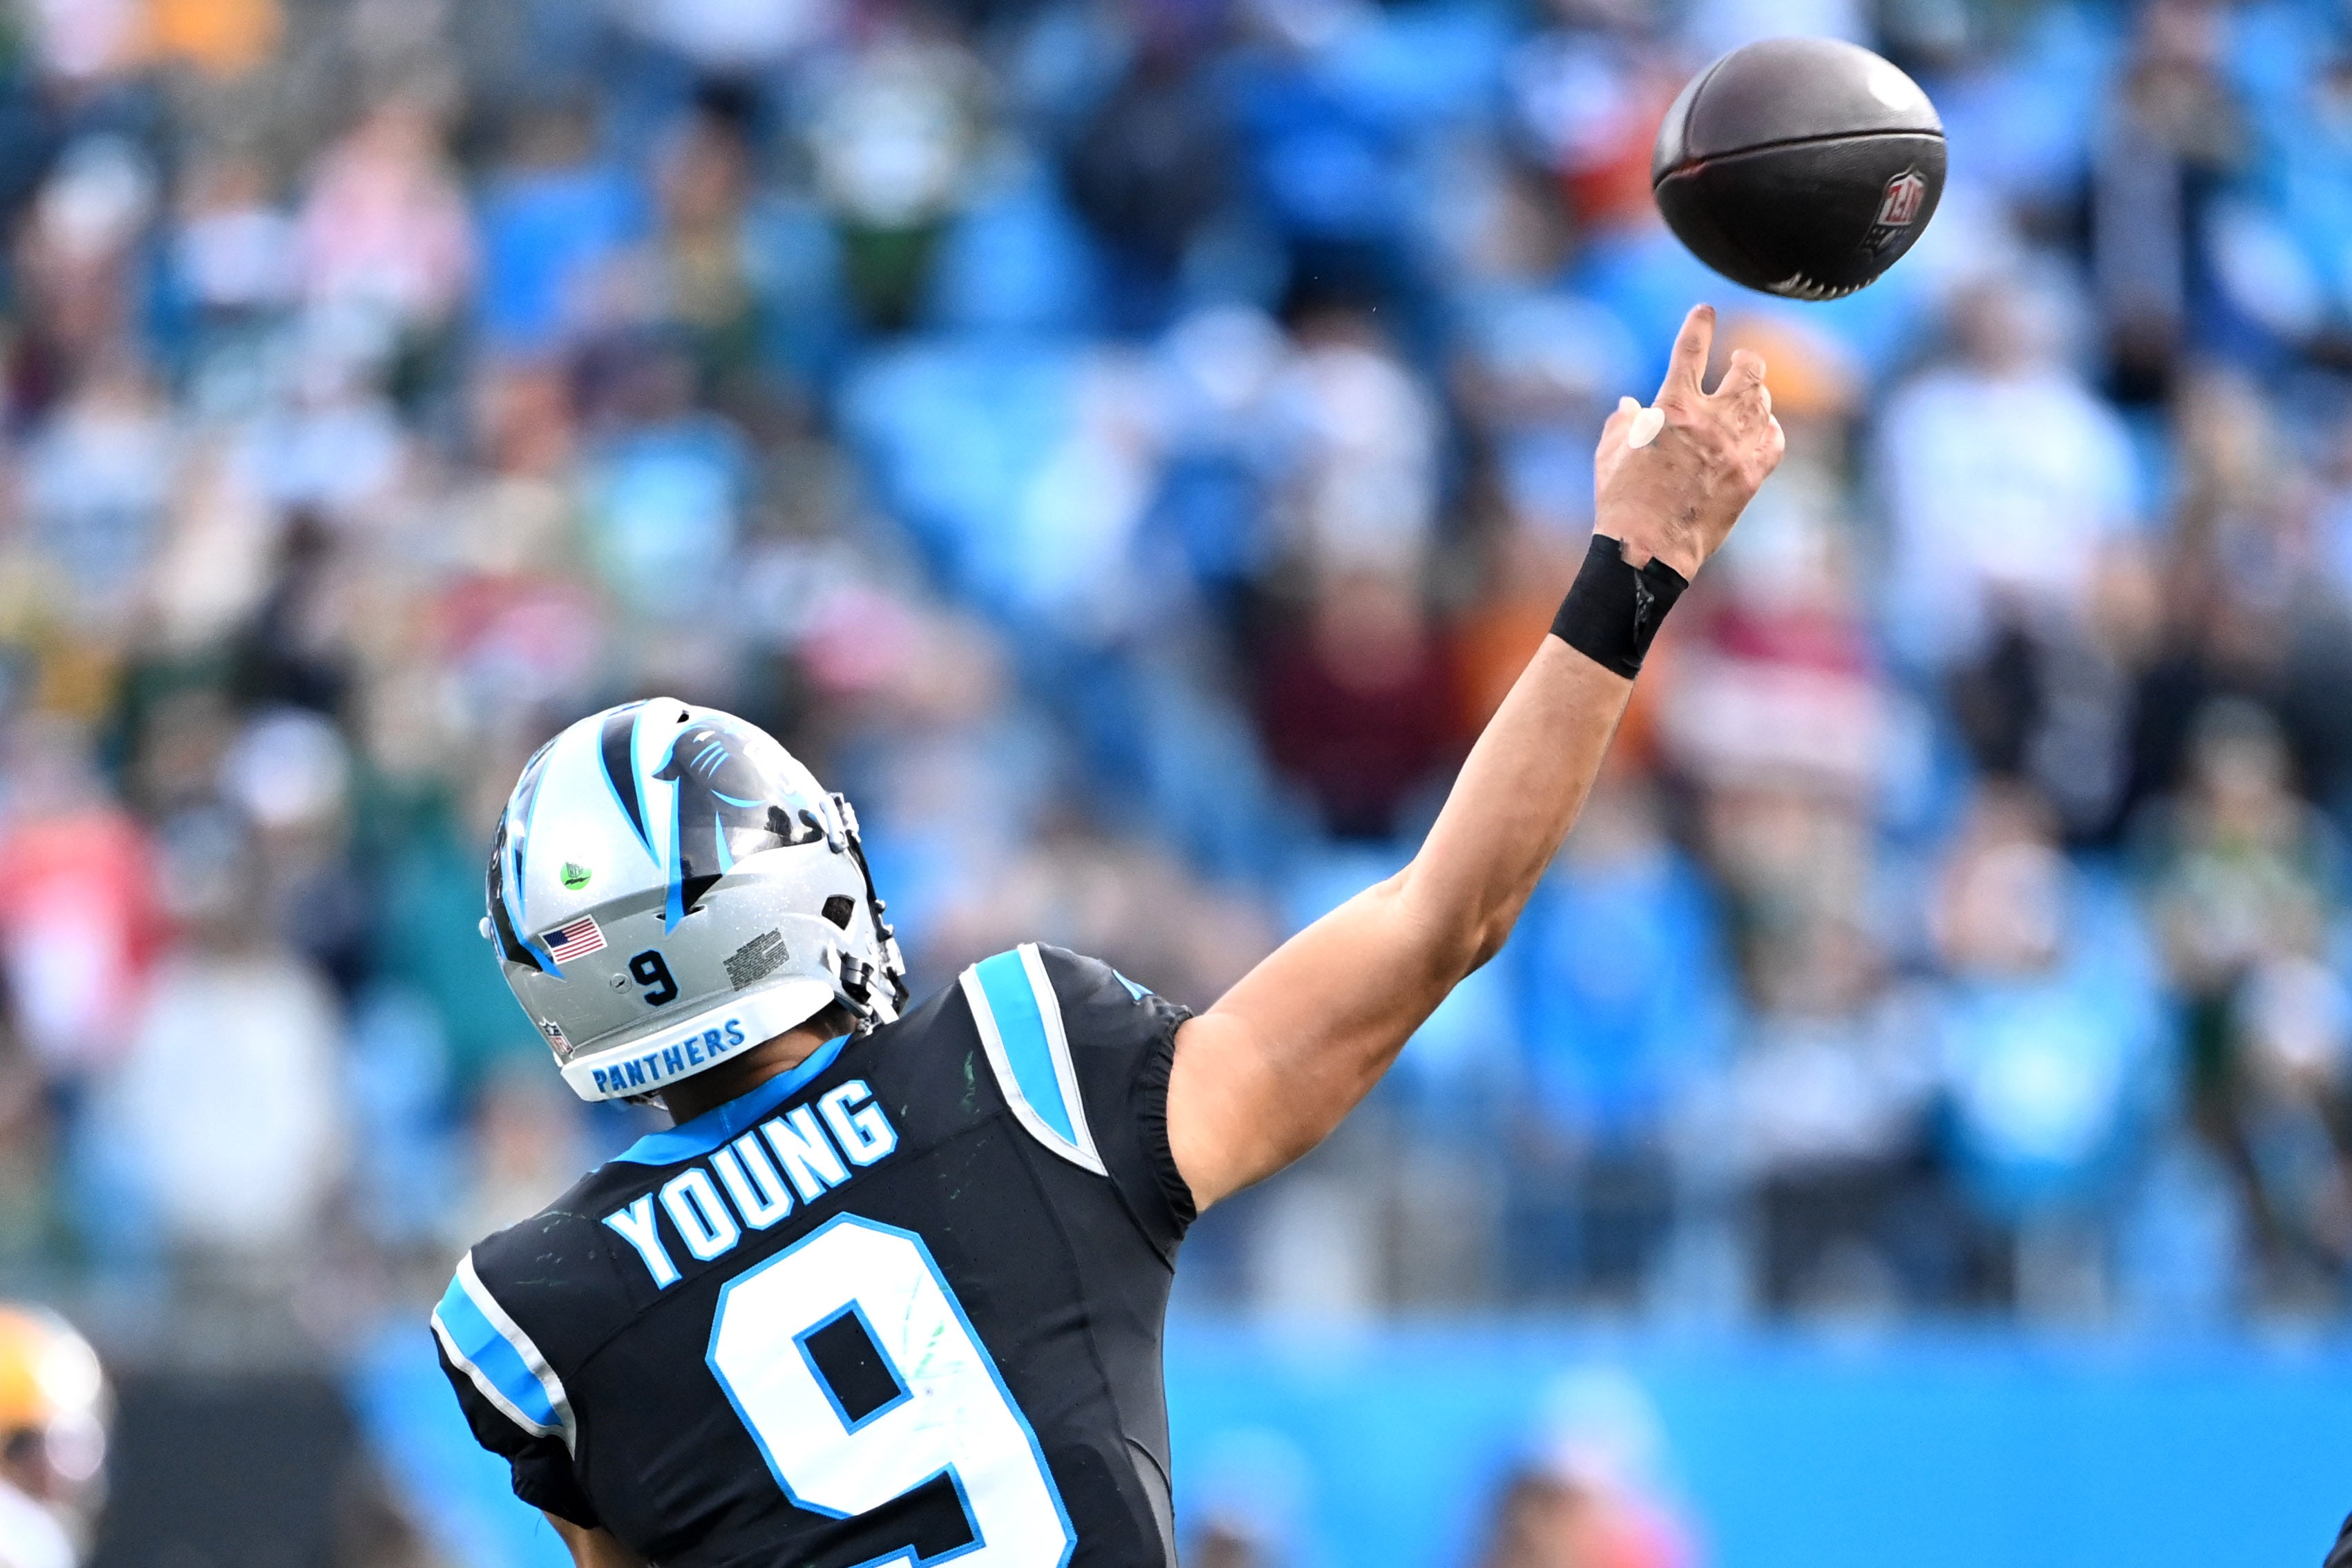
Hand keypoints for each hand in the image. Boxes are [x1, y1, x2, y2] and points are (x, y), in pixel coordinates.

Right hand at [1593, 303, 1784, 579]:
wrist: (1649, 548)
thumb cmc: (1621, 501)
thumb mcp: (1609, 453)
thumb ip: (1622, 421)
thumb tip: (1629, 405)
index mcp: (1671, 407)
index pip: (1690, 349)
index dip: (1699, 323)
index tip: (1705, 310)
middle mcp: (1710, 420)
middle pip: (1747, 371)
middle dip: (1746, 360)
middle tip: (1742, 359)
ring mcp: (1735, 448)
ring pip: (1763, 403)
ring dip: (1756, 394)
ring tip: (1749, 395)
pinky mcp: (1751, 476)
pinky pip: (1774, 439)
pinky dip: (1768, 429)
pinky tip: (1762, 430)